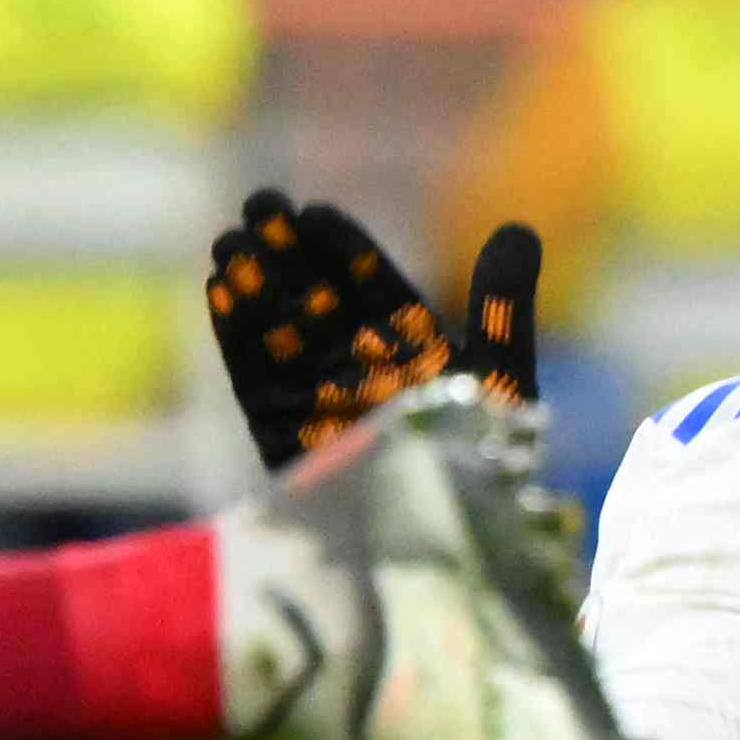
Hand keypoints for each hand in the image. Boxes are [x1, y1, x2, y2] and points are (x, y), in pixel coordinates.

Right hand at [205, 191, 543, 467]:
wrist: (452, 538)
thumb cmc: (483, 465)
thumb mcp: (499, 375)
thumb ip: (501, 307)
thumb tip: (520, 225)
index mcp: (411, 349)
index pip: (370, 285)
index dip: (342, 248)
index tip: (316, 210)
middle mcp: (360, 368)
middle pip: (317, 298)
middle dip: (288, 253)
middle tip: (261, 202)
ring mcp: (319, 399)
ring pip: (279, 331)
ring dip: (254, 285)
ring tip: (230, 237)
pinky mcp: (285, 435)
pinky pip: (256, 377)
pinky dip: (238, 335)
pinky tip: (219, 289)